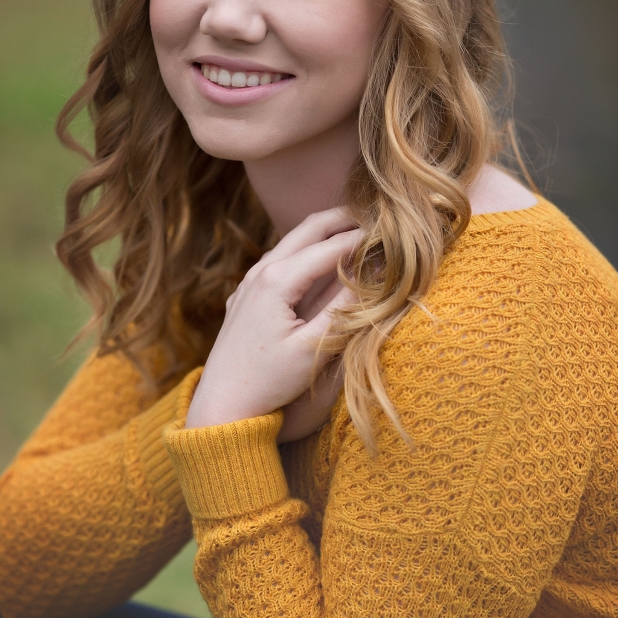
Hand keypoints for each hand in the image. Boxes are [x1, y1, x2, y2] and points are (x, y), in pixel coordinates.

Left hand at [185, 209, 359, 430]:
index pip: (332, 246)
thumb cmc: (269, 382)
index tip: (395, 230)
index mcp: (277, 280)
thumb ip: (344, 308)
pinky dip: (307, 251)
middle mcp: (260, 271)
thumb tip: (375, 274)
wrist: (222, 405)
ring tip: (358, 229)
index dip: (366, 236)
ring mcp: (249, 281)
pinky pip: (280, 259)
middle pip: (309, 228)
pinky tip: (323, 261)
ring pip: (293, 240)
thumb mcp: (314, 348)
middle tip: (378, 213)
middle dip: (345, 217)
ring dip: (325, 231)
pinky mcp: (246, 295)